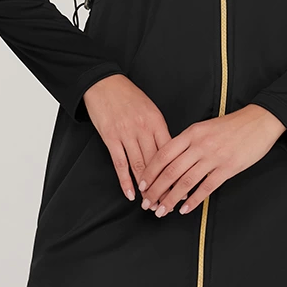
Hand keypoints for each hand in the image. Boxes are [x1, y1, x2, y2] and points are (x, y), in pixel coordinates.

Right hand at [82, 74, 172, 200]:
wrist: (103, 83)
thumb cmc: (128, 96)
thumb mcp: (150, 109)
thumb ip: (158, 131)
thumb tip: (168, 152)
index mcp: (156, 122)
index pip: (170, 152)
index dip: (176, 173)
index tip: (182, 188)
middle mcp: (143, 129)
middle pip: (157, 163)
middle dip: (163, 186)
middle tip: (168, 203)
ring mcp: (126, 134)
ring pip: (139, 166)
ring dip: (146, 188)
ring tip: (151, 203)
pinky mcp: (110, 138)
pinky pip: (120, 163)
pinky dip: (126, 181)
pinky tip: (131, 193)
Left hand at [137, 105, 286, 216]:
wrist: (259, 121)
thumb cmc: (232, 125)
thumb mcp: (204, 127)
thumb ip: (188, 142)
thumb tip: (170, 161)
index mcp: (191, 133)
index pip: (163, 154)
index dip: (150, 171)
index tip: (143, 184)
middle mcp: (199, 144)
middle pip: (170, 171)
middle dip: (156, 190)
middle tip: (147, 203)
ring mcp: (214, 157)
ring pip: (185, 182)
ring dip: (171, 199)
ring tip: (162, 210)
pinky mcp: (228, 168)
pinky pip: (206, 187)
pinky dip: (193, 201)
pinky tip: (184, 209)